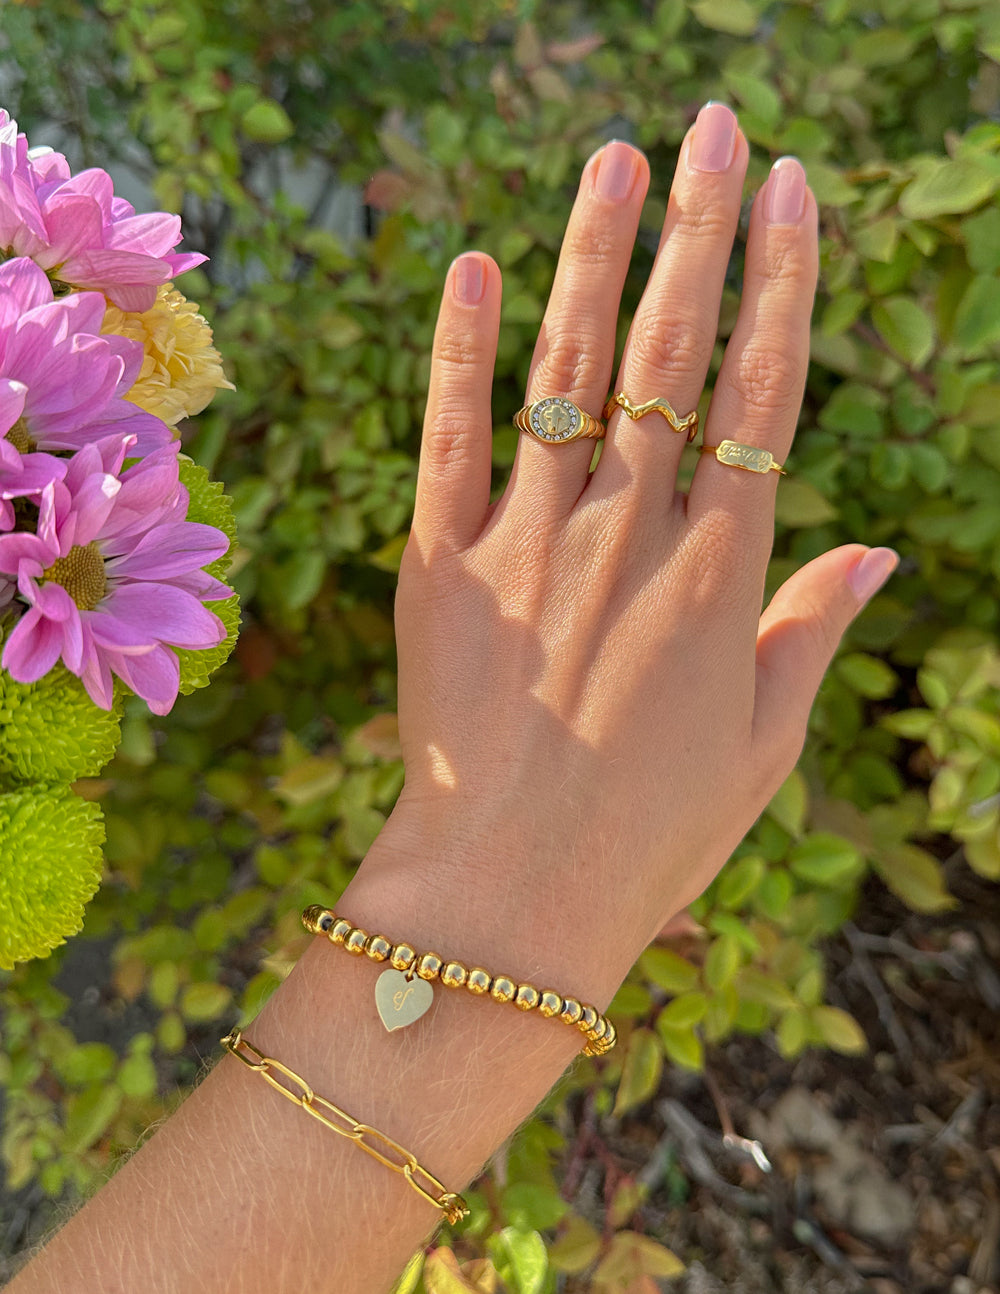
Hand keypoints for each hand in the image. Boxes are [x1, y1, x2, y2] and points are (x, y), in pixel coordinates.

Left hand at [381, 105, 895, 996]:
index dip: (782, 284)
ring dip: (594, 259)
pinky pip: (449, 442)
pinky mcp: (437, 570)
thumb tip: (879, 551)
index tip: (794, 193)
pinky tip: (471, 266)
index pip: (764, 397)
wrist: (509, 897)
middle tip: (718, 127)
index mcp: (718, 578)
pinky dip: (458, 353)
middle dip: (701, 231)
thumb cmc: (649, 834)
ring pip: (569, 374)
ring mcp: (528, 547)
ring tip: (617, 160)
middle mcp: (628, 539)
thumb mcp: (762, 745)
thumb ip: (811, 631)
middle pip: (675, 357)